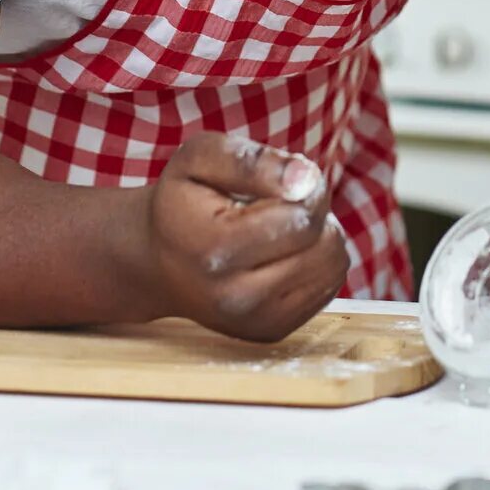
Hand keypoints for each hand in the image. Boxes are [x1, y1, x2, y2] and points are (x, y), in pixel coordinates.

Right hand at [138, 131, 349, 342]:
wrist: (155, 261)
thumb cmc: (182, 201)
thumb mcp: (201, 158)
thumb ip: (252, 161)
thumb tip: (306, 179)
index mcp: (216, 251)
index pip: (305, 218)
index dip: (308, 187)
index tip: (287, 177)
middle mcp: (236, 297)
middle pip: (325, 246)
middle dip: (316, 213)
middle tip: (282, 202)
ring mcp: (255, 320)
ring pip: (333, 268)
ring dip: (320, 238)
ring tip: (282, 226)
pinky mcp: (271, 331)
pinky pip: (328, 288)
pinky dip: (316, 263)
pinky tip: (283, 252)